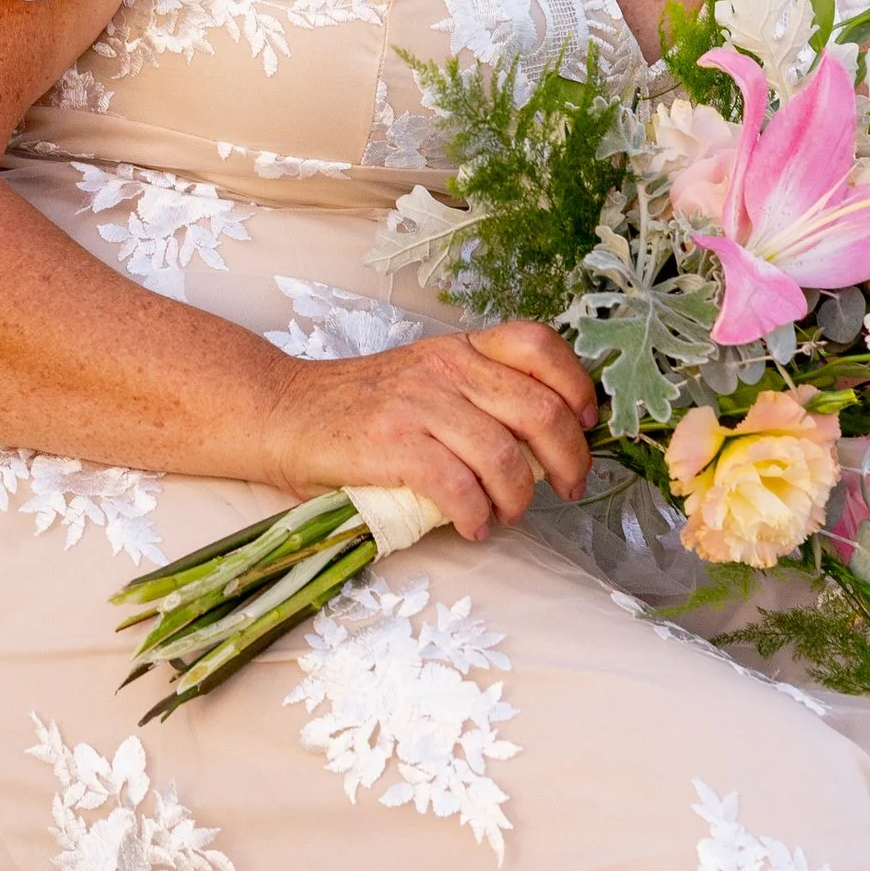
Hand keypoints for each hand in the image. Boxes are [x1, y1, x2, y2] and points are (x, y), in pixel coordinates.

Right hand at [259, 319, 593, 541]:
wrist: (282, 413)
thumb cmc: (359, 408)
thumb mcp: (426, 380)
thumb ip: (478, 396)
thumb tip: (544, 442)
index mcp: (460, 348)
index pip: (538, 344)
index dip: (576, 384)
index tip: (587, 423)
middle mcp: (446, 368)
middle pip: (540, 409)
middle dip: (569, 459)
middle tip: (567, 488)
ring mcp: (419, 404)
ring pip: (504, 455)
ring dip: (519, 498)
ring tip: (507, 515)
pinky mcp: (392, 444)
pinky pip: (458, 485)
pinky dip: (476, 514)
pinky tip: (474, 526)